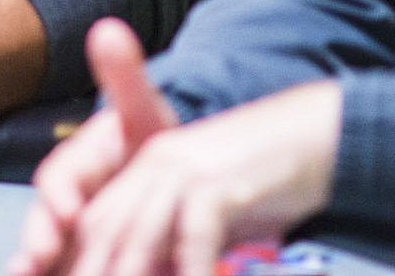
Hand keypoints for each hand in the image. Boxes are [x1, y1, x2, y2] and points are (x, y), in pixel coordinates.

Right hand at [12, 18, 177, 275]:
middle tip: (38, 258)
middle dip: (40, 239)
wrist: (171, 173)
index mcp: (80, 163)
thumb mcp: (144, 111)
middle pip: (47, 222)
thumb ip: (124, 78)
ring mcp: (75, 230)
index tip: (67, 208)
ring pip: (50, 250)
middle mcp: (70, 200)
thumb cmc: (152, 141)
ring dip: (38, 264)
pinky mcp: (85, 254)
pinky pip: (65, 266)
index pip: (61, 176)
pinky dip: (54, 273)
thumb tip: (108, 28)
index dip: (60, 193)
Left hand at [55, 80, 341, 275]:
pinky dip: (191, 266)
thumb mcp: (208, 215)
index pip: (94, 223)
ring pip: (139, 234)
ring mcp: (186, 172)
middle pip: (104, 230)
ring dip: (129, 273)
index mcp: (144, 171)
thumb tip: (150, 266)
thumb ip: (175, 245)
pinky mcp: (222, 182)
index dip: (74, 258)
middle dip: (89, 270)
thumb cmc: (263, 182)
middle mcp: (155, 167)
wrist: (319, 132)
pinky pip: (196, 232)